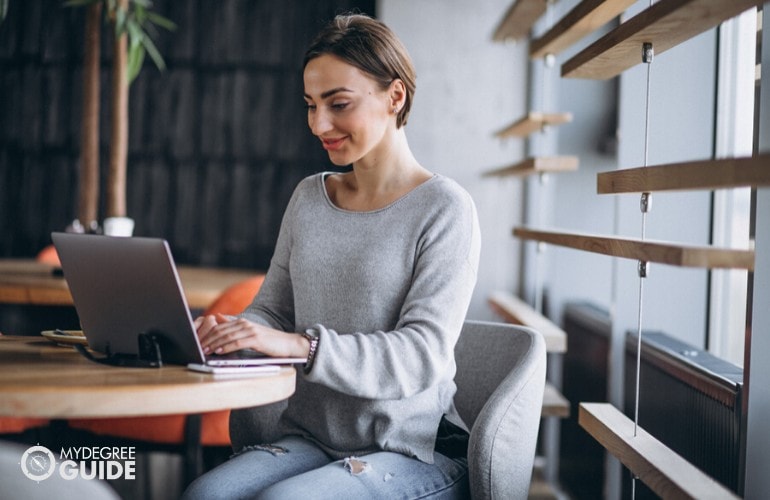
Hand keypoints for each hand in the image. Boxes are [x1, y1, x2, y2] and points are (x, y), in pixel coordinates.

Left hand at [194, 313, 308, 357]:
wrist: (288, 344)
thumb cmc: (268, 341)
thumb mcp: (250, 333)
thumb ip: (235, 327)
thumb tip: (219, 319)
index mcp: (242, 321)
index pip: (219, 327)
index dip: (206, 334)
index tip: (198, 343)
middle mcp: (245, 323)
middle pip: (220, 330)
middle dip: (207, 340)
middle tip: (197, 348)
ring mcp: (251, 330)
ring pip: (227, 336)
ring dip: (214, 344)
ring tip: (205, 351)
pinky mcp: (256, 339)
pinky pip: (237, 343)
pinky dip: (227, 347)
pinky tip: (219, 351)